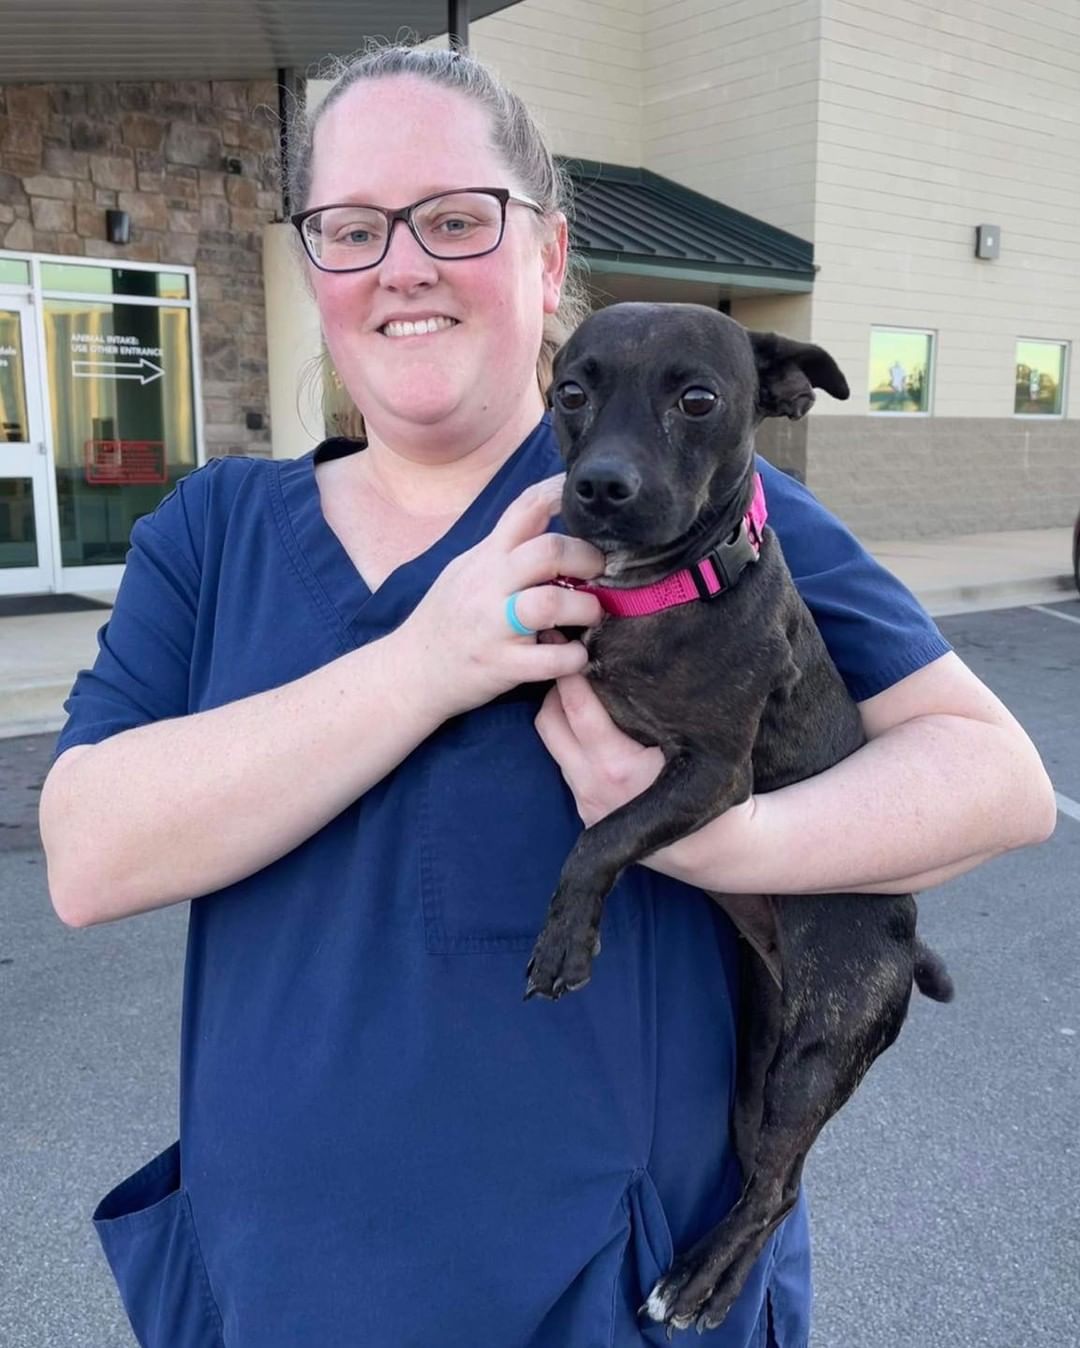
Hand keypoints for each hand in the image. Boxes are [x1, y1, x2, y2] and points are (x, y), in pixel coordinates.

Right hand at [406, 476, 605, 720]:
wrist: (410, 670)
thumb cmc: (446, 618)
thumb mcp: (468, 570)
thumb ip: (505, 548)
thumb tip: (547, 520)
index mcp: (486, 556)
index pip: (524, 508)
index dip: (561, 494)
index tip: (589, 499)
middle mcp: (488, 585)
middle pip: (548, 551)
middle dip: (587, 558)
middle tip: (601, 572)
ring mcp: (493, 626)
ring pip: (550, 603)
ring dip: (585, 608)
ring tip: (592, 614)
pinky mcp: (500, 665)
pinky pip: (549, 660)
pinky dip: (574, 657)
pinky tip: (576, 655)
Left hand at [536, 671, 759, 885]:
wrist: (709, 845)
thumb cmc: (708, 783)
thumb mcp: (688, 742)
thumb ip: (653, 707)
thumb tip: (627, 659)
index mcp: (617, 766)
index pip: (575, 704)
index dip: (571, 669)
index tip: (575, 643)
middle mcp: (593, 784)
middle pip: (549, 718)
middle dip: (556, 686)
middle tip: (573, 661)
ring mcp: (585, 800)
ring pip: (551, 738)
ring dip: (560, 710)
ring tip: (581, 687)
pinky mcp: (584, 811)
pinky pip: (564, 761)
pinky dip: (570, 736)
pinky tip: (593, 723)